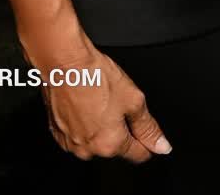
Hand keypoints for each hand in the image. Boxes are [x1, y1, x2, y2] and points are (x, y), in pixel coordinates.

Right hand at [35, 38, 170, 161]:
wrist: (64, 64)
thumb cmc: (95, 78)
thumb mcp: (134, 100)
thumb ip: (149, 128)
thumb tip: (162, 146)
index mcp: (110, 144)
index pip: (138, 154)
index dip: (147, 141)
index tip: (147, 131)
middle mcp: (88, 150)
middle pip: (116, 147)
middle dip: (123, 131)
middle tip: (119, 105)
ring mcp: (70, 143)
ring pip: (97, 141)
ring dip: (102, 128)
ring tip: (101, 102)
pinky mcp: (57, 133)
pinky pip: (79, 135)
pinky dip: (85, 124)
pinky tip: (87, 105)